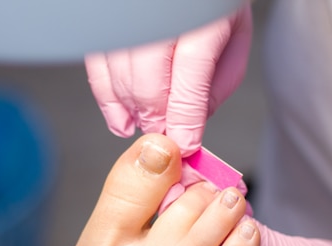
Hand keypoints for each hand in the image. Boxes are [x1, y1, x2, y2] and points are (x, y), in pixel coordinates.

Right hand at [85, 3, 252, 155]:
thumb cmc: (214, 3)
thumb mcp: (234, 38)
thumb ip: (216, 83)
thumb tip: (190, 125)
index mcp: (200, 19)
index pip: (189, 80)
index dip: (184, 120)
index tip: (185, 145)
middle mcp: (158, 15)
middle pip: (148, 84)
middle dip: (158, 121)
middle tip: (167, 138)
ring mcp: (127, 17)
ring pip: (120, 79)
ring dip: (133, 114)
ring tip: (147, 127)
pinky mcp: (105, 23)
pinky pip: (97, 68)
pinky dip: (107, 98)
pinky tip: (121, 117)